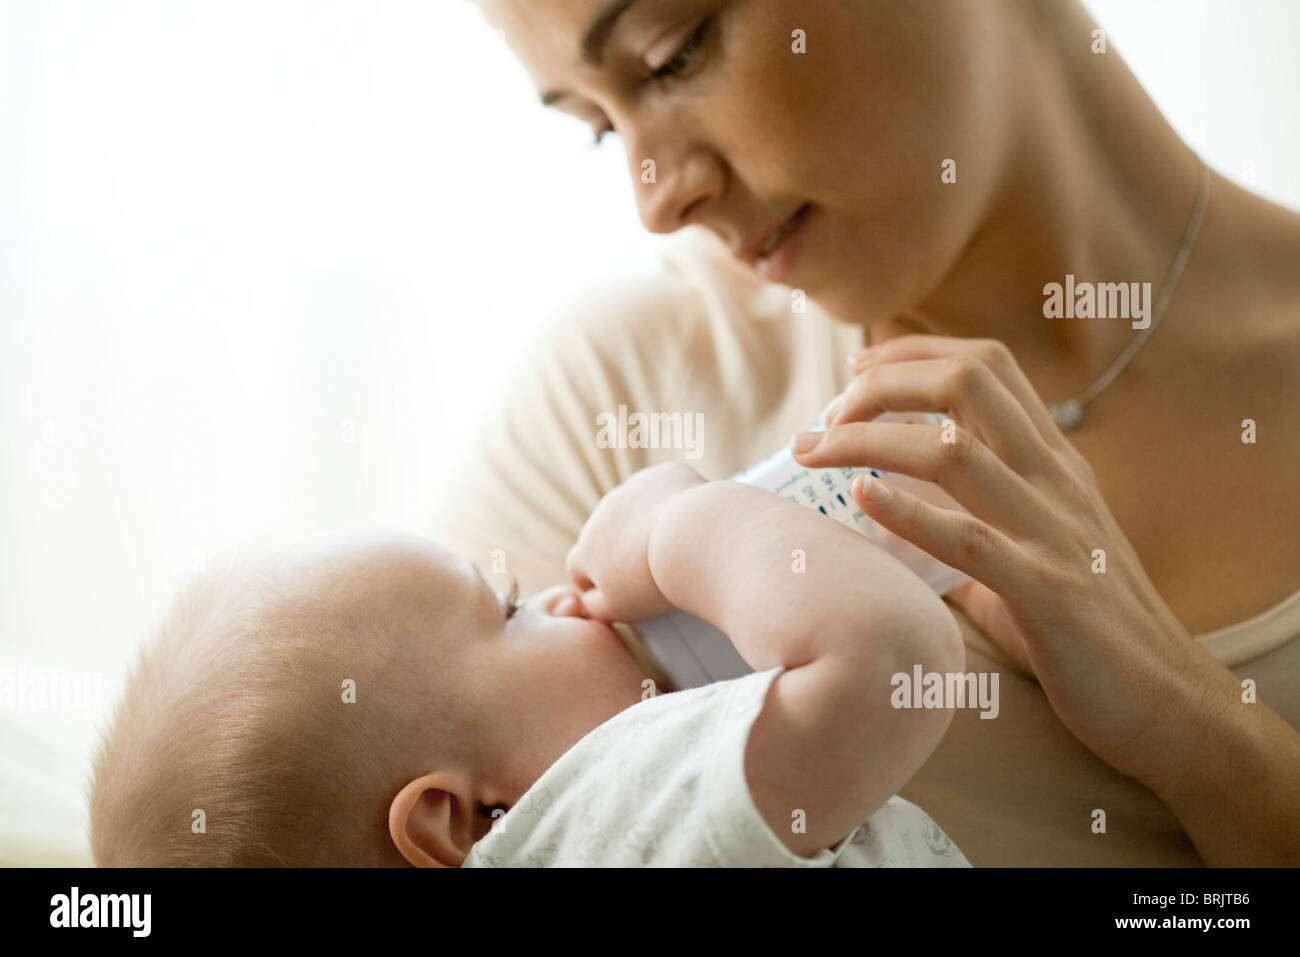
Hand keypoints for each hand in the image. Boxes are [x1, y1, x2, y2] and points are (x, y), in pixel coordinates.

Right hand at [565, 462, 707, 623]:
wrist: (693, 539)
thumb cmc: (655, 582)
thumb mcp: (618, 609)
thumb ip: (594, 607)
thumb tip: (587, 601)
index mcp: (586, 550)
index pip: (578, 568)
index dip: (596, 582)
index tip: (621, 590)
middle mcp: (602, 514)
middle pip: (606, 534)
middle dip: (622, 549)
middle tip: (652, 569)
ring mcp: (632, 490)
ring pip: (634, 508)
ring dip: (645, 523)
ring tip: (673, 543)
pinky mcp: (662, 476)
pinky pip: (663, 489)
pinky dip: (673, 503)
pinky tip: (691, 520)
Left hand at [794, 335, 1224, 789]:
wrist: (1168, 699)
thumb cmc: (1088, 630)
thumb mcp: (1033, 552)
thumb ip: (971, 525)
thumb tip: (888, 521)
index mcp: (1054, 462)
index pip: (987, 367)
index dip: (914, 353)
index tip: (859, 371)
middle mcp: (1055, 480)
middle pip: (966, 383)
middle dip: (883, 383)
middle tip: (825, 419)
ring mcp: (1054, 531)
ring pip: (955, 451)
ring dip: (870, 439)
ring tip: (814, 450)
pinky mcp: (1048, 592)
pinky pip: (971, 539)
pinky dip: (909, 512)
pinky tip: (862, 498)